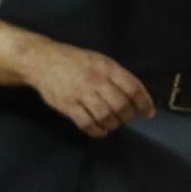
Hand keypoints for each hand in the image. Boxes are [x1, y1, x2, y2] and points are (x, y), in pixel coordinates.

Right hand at [20, 39, 151, 138]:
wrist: (42, 60)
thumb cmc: (74, 61)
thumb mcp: (99, 60)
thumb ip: (116, 75)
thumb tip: (137, 96)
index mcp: (106, 67)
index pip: (133, 88)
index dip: (144, 103)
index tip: (149, 112)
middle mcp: (95, 80)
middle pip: (121, 106)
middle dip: (128, 116)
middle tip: (127, 118)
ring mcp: (80, 93)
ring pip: (106, 117)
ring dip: (113, 124)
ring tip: (112, 123)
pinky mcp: (67, 106)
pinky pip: (87, 124)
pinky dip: (97, 131)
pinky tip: (100, 130)